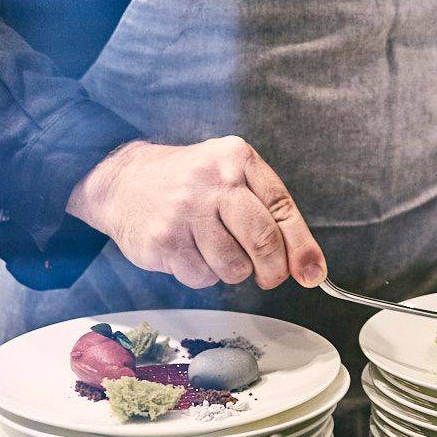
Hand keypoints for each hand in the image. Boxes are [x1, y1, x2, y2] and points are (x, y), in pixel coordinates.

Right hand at [67, 136, 325, 291]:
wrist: (123, 182)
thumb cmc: (190, 184)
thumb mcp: (231, 177)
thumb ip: (270, 213)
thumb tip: (308, 267)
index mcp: (237, 159)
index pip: (283, 208)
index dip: (302, 247)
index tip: (313, 273)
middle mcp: (213, 180)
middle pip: (264, 241)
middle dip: (273, 269)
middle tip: (269, 276)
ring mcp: (186, 210)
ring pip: (234, 267)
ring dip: (232, 270)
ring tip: (214, 249)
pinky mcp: (164, 240)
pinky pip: (202, 277)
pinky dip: (202, 273)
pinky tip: (188, 250)